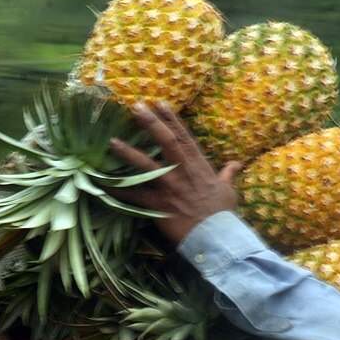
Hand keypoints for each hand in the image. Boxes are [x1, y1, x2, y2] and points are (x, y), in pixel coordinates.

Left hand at [109, 101, 241, 243]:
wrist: (217, 237)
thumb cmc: (223, 214)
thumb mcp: (229, 190)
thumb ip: (228, 174)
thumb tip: (236, 163)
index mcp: (199, 166)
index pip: (184, 137)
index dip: (172, 119)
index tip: (159, 103)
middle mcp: (183, 172)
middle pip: (166, 142)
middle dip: (151, 123)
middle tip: (136, 106)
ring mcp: (170, 188)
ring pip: (146, 166)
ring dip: (128, 153)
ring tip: (111, 141)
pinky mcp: (159, 205)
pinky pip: (136, 196)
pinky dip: (120, 191)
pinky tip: (103, 184)